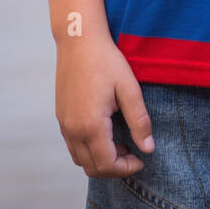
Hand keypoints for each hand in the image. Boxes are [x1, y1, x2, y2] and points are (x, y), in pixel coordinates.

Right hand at [55, 33, 154, 177]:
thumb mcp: (129, 88)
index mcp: (91, 125)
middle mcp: (73, 129)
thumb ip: (139, 121)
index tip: (141, 159)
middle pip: (92, 168)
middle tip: (133, 153)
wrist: (78, 40)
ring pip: (80, 159)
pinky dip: (89, 149)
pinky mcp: (60, 117)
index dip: (126, 168)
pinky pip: (73, 146)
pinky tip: (104, 133)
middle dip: (115, 168)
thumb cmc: (106, 60)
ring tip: (120, 143)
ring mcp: (64, 124)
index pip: (107, 164)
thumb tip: (148, 149)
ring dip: (101, 160)